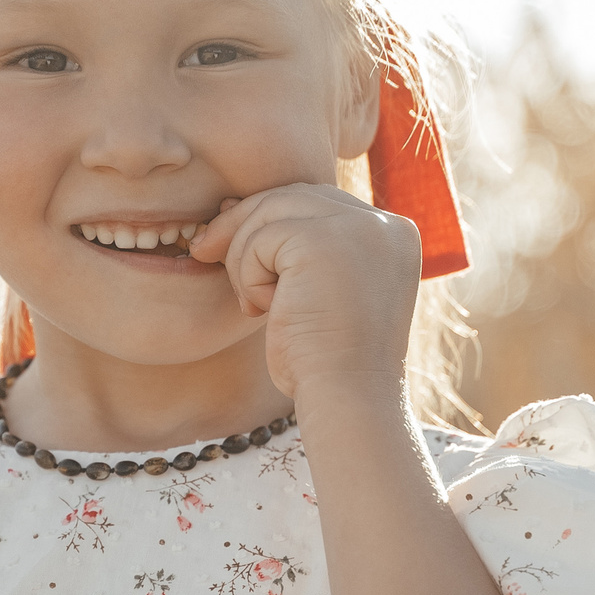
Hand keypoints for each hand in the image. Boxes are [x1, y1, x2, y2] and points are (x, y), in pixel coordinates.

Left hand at [187, 183, 419, 397]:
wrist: (346, 398)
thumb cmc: (324, 360)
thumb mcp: (318, 291)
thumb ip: (295, 247)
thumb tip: (230, 203)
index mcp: (392, 236)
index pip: (317, 203)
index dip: (266, 218)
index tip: (226, 242)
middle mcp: (384, 224)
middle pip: (292, 196)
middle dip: (242, 224)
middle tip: (202, 251)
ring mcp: (359, 228)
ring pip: (270, 212)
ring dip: (243, 259)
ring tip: (253, 304)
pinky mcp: (325, 240)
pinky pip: (260, 239)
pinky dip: (248, 276)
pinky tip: (264, 310)